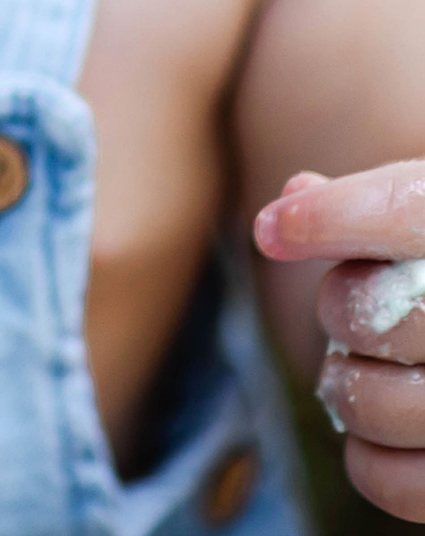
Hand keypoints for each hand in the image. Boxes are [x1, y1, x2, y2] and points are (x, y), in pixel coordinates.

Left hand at [257, 163, 424, 519]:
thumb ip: (378, 203)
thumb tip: (296, 194)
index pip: (405, 211)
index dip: (331, 218)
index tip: (273, 229)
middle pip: (374, 311)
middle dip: (338, 307)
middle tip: (353, 309)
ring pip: (374, 400)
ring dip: (344, 383)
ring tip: (366, 367)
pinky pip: (399, 483)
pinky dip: (367, 458)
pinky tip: (372, 432)